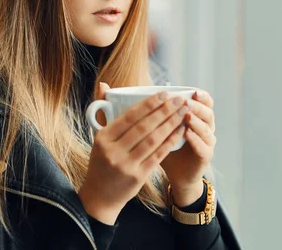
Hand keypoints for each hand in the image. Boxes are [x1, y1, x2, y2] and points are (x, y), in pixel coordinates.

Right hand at [79, 83, 188, 224]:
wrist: (101, 196)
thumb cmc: (102, 161)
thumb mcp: (98, 137)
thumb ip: (103, 111)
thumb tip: (104, 84)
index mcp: (103, 138)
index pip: (129, 117)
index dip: (149, 104)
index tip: (164, 94)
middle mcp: (114, 151)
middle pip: (144, 127)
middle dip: (164, 111)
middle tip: (179, 100)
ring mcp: (126, 165)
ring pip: (153, 140)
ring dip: (171, 124)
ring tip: (183, 112)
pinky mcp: (138, 176)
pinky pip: (158, 155)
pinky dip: (170, 141)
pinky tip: (180, 131)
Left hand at [161, 90, 215, 206]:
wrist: (177, 173)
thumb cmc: (168, 147)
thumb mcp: (162, 128)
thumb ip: (159, 114)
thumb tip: (143, 96)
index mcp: (198, 117)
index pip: (205, 102)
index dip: (201, 96)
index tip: (193, 91)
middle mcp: (206, 128)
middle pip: (208, 112)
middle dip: (196, 106)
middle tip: (185, 102)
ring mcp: (208, 142)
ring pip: (206, 129)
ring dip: (196, 121)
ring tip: (186, 115)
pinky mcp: (206, 157)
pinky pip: (203, 146)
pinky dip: (195, 139)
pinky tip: (186, 133)